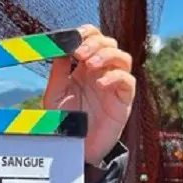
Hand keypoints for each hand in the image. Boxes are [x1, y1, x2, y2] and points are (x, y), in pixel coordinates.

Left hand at [43, 24, 135, 165]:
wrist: (75, 149)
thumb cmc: (64, 123)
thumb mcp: (54, 95)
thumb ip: (58, 73)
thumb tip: (60, 49)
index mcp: (84, 68)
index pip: (93, 39)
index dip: (87, 33)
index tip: (75, 36)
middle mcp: (101, 72)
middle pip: (109, 43)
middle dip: (95, 43)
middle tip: (80, 54)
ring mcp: (113, 85)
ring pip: (122, 58)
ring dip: (107, 55)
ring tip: (91, 64)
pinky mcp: (123, 101)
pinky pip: (127, 82)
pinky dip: (116, 77)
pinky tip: (101, 83)